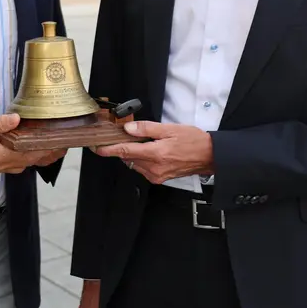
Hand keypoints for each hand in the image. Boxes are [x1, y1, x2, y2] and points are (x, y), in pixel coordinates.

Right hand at [0, 114, 65, 174]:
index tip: (57, 144)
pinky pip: (19, 163)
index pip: (27, 154)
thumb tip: (16, 119)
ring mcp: (0, 166)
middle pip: (30, 161)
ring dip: (39, 157)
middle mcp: (1, 164)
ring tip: (54, 148)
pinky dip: (30, 157)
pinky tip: (36, 150)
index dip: (44, 150)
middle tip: (63, 146)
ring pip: (25, 164)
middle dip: (47, 154)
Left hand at [93, 121, 212, 184]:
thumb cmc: (193, 141)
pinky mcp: (160, 178)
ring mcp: (156, 175)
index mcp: (155, 154)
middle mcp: (154, 168)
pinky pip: (143, 168)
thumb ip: (147, 129)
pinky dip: (141, 159)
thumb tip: (129, 129)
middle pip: (128, 157)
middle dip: (123, 147)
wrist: (209, 156)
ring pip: (134, 163)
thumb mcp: (170, 129)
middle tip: (123, 135)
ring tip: (144, 142)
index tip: (97, 148)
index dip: (108, 149)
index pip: (125, 151)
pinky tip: (150, 151)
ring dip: (133, 153)